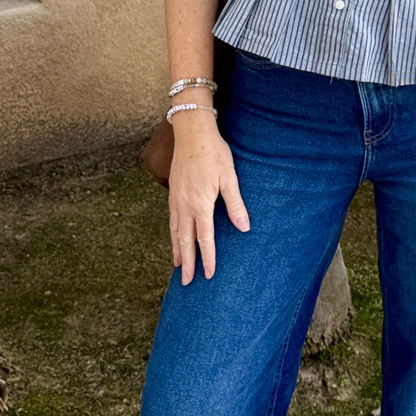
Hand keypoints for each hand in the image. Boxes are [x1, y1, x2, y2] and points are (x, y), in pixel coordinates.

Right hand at [168, 112, 249, 282]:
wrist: (192, 132)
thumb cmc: (214, 153)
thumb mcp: (229, 178)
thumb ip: (236, 204)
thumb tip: (244, 228)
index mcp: (200, 204)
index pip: (204, 239)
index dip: (208, 259)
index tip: (210, 275)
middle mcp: (184, 206)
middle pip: (185, 241)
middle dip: (187, 263)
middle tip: (187, 283)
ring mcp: (176, 199)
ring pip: (175, 232)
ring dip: (177, 251)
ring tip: (178, 267)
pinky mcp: (173, 192)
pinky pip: (171, 220)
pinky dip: (172, 235)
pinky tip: (175, 238)